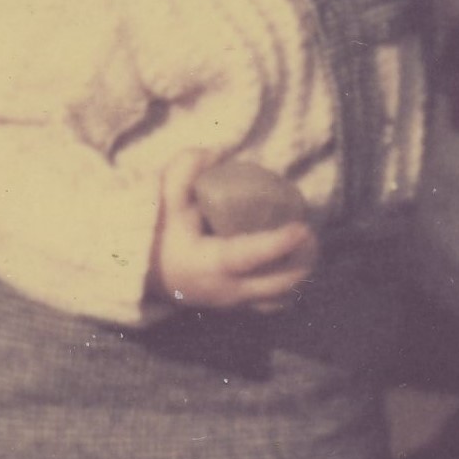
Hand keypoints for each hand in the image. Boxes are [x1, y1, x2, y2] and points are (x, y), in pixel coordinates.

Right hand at [153, 148, 318, 311]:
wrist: (149, 273)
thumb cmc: (162, 233)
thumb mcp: (168, 201)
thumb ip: (184, 171)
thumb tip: (218, 152)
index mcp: (207, 264)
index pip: (247, 257)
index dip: (277, 244)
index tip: (301, 228)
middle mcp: (226, 290)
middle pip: (278, 283)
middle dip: (301, 259)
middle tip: (308, 231)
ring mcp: (235, 303)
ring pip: (281, 297)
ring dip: (299, 273)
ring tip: (306, 247)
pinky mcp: (240, 307)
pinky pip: (275, 303)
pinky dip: (290, 284)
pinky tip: (294, 262)